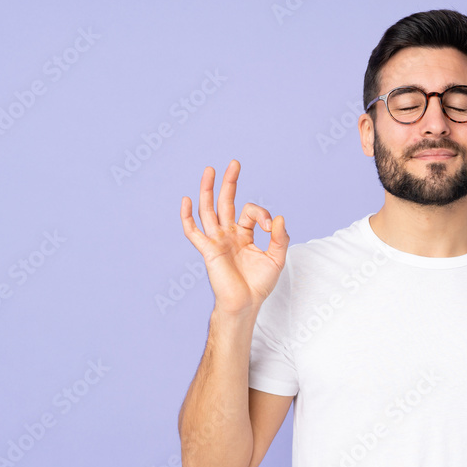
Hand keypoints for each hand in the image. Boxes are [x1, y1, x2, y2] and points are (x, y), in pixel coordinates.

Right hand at [180, 159, 288, 315]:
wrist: (246, 304)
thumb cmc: (259, 284)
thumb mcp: (276, 258)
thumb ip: (280, 238)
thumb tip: (280, 218)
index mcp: (244, 234)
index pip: (250, 212)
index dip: (263, 215)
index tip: (272, 229)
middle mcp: (228, 234)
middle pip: (226, 202)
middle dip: (230, 182)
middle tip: (234, 163)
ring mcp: (217, 241)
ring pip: (209, 210)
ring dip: (208, 190)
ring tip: (209, 170)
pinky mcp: (208, 250)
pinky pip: (194, 232)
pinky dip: (188, 217)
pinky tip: (186, 201)